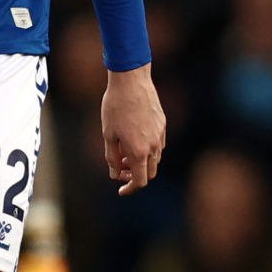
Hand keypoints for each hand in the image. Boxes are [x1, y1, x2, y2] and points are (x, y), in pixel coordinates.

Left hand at [101, 64, 165, 195]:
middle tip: (119, 168)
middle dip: (135, 175)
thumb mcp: (107, 134)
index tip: (121, 190)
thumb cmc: (115, 106)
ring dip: (141, 162)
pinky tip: (133, 138)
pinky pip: (158, 145)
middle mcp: (153, 146)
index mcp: (139, 151)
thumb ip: (112, 157)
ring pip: (155, 159)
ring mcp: (160, 135)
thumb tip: (115, 174)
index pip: (140, 180)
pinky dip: (147, 149)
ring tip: (123, 151)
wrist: (131, 81)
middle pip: (149, 173)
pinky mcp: (163, 124)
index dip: (130, 188)